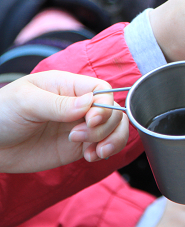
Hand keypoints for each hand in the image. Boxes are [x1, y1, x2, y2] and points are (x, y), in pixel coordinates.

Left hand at [0, 71, 127, 172]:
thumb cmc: (2, 113)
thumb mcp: (27, 101)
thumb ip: (58, 103)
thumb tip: (89, 103)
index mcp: (68, 86)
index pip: (102, 90)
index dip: (105, 105)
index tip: (91, 120)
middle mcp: (79, 105)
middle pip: (113, 110)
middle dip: (105, 126)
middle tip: (78, 137)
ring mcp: (80, 126)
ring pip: (114, 128)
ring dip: (112, 140)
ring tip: (94, 152)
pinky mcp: (78, 146)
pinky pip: (103, 146)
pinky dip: (105, 152)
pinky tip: (90, 157)